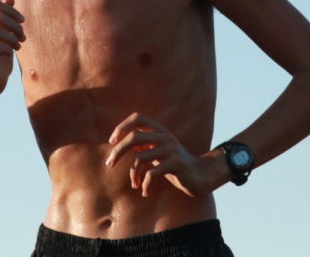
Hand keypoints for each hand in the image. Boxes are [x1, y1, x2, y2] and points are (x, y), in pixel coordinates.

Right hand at [0, 0, 25, 95]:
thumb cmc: (2, 54)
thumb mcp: (7, 33)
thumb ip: (6, 16)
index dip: (9, 9)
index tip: (21, 20)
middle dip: (15, 25)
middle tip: (23, 36)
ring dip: (12, 37)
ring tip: (19, 44)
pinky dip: (6, 48)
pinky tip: (12, 52)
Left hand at [105, 112, 224, 198]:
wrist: (199, 176)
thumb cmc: (172, 165)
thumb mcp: (156, 152)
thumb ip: (142, 145)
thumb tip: (118, 144)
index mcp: (159, 130)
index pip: (137, 118)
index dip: (122, 127)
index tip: (112, 142)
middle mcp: (165, 136)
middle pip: (134, 137)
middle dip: (118, 152)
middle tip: (109, 164)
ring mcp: (171, 149)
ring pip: (140, 158)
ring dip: (133, 174)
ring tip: (135, 184)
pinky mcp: (177, 163)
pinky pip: (152, 173)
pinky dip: (145, 185)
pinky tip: (145, 192)